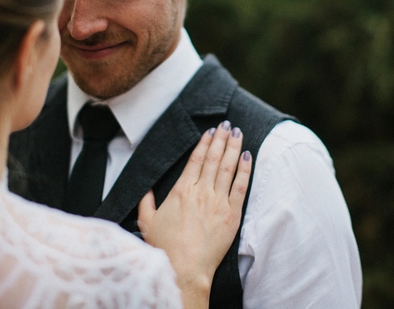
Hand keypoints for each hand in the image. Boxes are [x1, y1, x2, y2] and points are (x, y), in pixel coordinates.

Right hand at [138, 122, 251, 307]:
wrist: (185, 269)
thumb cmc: (165, 248)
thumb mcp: (147, 222)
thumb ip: (146, 202)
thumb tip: (146, 190)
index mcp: (181, 190)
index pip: (196, 160)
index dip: (204, 143)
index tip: (210, 131)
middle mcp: (201, 192)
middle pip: (213, 159)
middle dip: (221, 139)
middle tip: (227, 124)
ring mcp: (218, 202)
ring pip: (228, 168)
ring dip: (233, 148)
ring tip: (238, 132)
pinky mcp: (231, 214)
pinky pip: (241, 186)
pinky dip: (245, 170)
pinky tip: (247, 156)